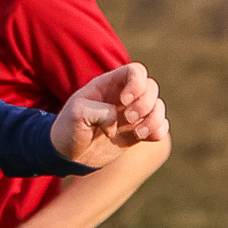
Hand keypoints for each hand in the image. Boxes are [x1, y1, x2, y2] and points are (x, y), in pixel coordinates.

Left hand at [50, 62, 167, 168]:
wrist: (67, 155)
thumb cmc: (68, 129)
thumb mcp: (76, 114)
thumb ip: (99, 110)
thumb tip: (119, 119)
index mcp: (108, 84)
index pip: (136, 71)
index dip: (137, 83)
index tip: (124, 101)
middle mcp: (124, 96)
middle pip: (151, 87)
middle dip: (145, 103)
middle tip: (129, 119)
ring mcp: (132, 114)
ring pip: (158, 106)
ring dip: (154, 119)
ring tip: (138, 133)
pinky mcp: (138, 132)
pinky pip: (160, 126)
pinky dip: (158, 130)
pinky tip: (144, 137)